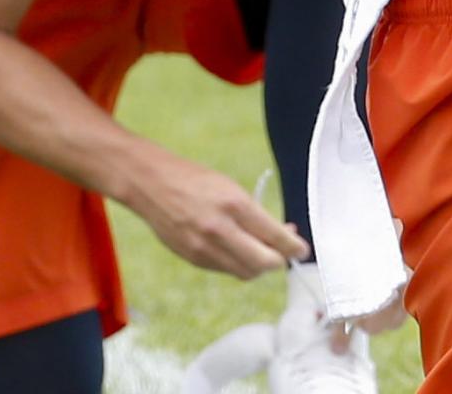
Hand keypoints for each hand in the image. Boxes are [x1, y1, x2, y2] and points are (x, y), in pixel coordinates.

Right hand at [122, 151, 308, 279]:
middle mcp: (220, 229)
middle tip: (283, 253)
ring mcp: (204, 248)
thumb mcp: (229, 188)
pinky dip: (236, 263)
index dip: (294, 247)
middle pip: (264, 263)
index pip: (275, 237)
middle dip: (278, 261)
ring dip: (258, 265)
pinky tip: (235, 249)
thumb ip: (255, 215)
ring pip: (246, 272)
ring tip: (259, 250)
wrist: (149, 183)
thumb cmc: (194, 180)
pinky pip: (225, 270)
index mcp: (234, 204)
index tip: (301, 248)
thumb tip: (282, 235)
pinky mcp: (193, 258)